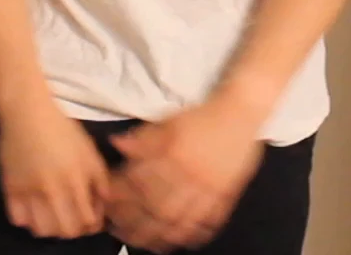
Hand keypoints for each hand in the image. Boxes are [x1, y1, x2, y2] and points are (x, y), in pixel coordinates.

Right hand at [0, 87, 111, 238]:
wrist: (27, 113)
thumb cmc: (63, 130)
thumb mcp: (89, 151)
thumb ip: (100, 179)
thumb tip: (105, 204)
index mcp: (76, 180)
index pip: (87, 220)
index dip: (93, 225)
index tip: (93, 221)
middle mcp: (53, 190)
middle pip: (65, 230)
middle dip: (74, 230)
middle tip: (74, 221)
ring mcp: (29, 192)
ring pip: (41, 230)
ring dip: (51, 228)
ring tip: (54, 217)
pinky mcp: (10, 189)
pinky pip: (18, 219)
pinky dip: (27, 220)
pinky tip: (34, 210)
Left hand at [105, 98, 265, 252]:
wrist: (241, 110)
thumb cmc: (204, 115)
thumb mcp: (169, 120)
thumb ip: (144, 136)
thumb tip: (117, 144)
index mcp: (174, 154)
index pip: (141, 182)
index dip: (122, 196)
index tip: (109, 204)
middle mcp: (191, 174)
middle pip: (159, 207)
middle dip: (136, 224)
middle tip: (120, 232)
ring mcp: (210, 186)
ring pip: (183, 218)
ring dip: (162, 234)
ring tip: (148, 243)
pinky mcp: (226, 192)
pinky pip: (210, 218)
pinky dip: (196, 231)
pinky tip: (184, 239)